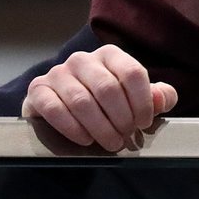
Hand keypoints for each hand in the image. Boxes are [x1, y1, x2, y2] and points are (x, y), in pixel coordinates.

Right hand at [21, 45, 177, 151]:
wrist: (66, 111)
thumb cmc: (108, 104)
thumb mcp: (138, 99)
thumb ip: (158, 96)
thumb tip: (161, 98)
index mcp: (110, 55)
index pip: (132, 73)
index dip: (142, 102)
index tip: (144, 123)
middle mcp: (83, 60)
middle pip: (108, 88)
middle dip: (121, 118)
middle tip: (126, 137)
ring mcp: (58, 73)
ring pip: (82, 101)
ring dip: (100, 127)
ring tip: (111, 143)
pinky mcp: (38, 90)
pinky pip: (54, 109)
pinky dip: (73, 128)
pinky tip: (86, 139)